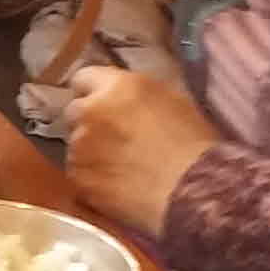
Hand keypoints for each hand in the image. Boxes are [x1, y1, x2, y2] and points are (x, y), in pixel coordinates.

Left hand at [63, 65, 216, 237]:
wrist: (191, 192)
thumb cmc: (194, 145)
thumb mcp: (171, 101)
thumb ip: (136, 94)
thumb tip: (123, 99)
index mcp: (116, 87)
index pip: (84, 78)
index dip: (94, 92)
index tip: (105, 104)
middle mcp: (90, 111)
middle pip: (75, 111)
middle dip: (90, 122)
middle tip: (113, 138)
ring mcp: (79, 147)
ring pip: (75, 144)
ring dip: (90, 151)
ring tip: (120, 168)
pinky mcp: (78, 179)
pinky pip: (79, 174)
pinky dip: (92, 178)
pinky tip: (116, 187)